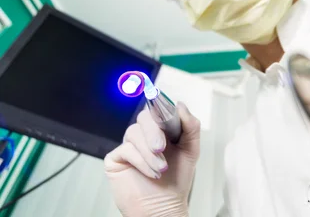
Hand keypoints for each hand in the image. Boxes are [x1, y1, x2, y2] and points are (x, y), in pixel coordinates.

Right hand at [104, 102, 200, 216]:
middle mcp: (145, 135)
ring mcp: (130, 145)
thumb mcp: (191, 150)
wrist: (163, 206)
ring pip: (134, 133)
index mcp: (162, 129)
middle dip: (154, 132)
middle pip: (144, 117)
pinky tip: (150, 173)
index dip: (161, 107)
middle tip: (161, 148)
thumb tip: (180, 105)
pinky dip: (140, 161)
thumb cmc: (176, 180)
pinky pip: (125, 149)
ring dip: (149, 152)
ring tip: (161, 169)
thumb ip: (190, 126)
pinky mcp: (116, 158)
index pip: (158, 109)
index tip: (166, 113)